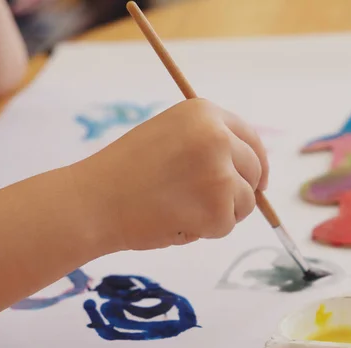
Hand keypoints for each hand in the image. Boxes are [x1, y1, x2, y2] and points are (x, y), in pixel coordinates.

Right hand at [69, 98, 268, 250]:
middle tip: (208, 203)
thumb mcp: (170, 136)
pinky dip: (206, 231)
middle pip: (254, 169)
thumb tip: (249, 168)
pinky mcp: (217, 208)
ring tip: (182, 209)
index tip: (258, 181)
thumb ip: (207, 143)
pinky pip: (227, 225)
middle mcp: (217, 137)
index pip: (250, 138)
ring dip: (221, 212)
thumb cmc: (125, 172)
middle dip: (240, 191)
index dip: (257, 162)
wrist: (92, 202)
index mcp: (204, 113)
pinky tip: (176, 220)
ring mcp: (220, 173)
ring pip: (245, 201)